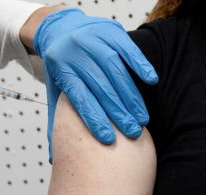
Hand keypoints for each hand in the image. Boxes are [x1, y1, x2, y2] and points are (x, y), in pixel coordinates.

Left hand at [32, 7, 158, 153]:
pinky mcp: (111, 31)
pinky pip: (128, 50)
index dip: (95, 119)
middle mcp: (77, 51)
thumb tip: (54, 157)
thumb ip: (57, 119)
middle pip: (101, 87)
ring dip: (131, 96)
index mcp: (62, 67)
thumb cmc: (63, 65)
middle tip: (132, 133)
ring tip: (142, 118)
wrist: (61, 27)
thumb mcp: (55, 89)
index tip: (109, 140)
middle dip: (118, 112)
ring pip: (116, 71)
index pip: (80, 98)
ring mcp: (94, 39)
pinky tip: (151, 82)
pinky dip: (140, 65)